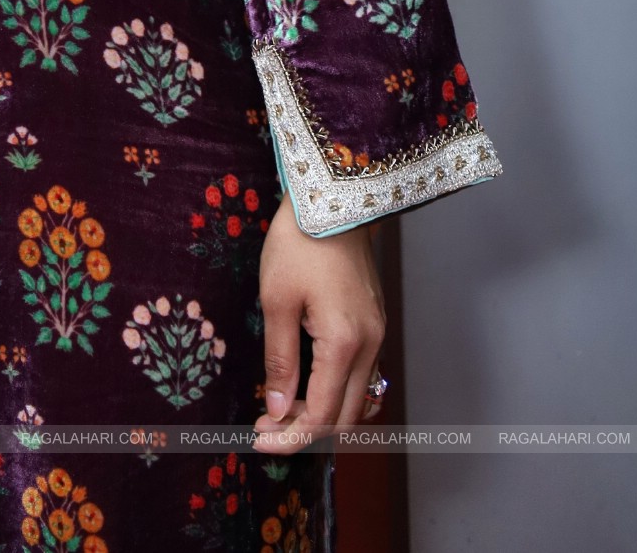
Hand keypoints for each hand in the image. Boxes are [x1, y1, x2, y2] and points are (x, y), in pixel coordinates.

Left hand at [252, 196, 385, 452]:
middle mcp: (370, 345)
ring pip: (357, 397)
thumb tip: (278, 409)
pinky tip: (306, 382)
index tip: (259, 439)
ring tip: (281, 408)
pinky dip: (335, 389)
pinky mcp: (374, 321)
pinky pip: (360, 373)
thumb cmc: (299, 242)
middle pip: (346, 416)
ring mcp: (377, 333)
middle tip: (267, 430)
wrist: (332, 197)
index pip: (323, 414)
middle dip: (307, 431)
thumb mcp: (276, 300)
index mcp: (345, 344)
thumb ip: (280, 360)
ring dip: (322, 412)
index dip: (290, 436)